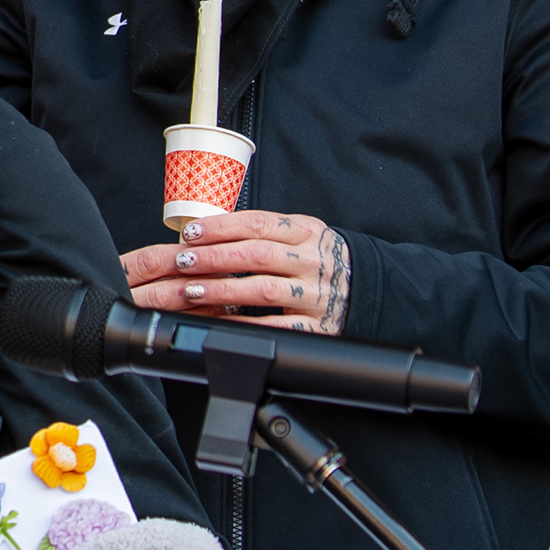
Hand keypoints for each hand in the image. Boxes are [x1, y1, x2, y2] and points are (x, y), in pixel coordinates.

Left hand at [122, 208, 351, 333]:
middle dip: (214, 257)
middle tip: (183, 261)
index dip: (221, 227)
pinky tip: (223, 321)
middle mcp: (311, 261)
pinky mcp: (317, 326)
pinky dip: (247, 324)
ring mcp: (315, 294)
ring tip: (192, 290)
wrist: (366, 288)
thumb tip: (208, 231)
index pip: (259, 224)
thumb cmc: (317, 259)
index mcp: (306, 232)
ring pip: (264, 290)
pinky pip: (277, 326)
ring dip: (223, 290)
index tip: (191, 233)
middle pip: (257, 255)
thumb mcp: (300, 234)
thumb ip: (264, 232)